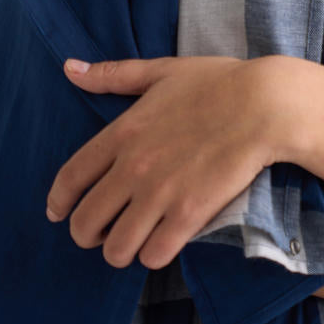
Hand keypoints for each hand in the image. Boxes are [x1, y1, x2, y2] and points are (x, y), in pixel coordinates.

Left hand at [45, 54, 274, 270]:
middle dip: (87, 234)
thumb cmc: (218, 83)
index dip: (58, 202)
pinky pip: (153, 254)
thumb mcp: (162, 72)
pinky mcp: (189, 214)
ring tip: (132, 243)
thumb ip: (114, 74)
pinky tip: (162, 243)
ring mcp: (160, 193)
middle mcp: (133, 167)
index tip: (57, 213)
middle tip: (101, 233)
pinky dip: (153, 254)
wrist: (266, 104)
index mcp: (123, 132)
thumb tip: (69, 68)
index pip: (70, 178)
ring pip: (115, 248)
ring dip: (120, 250)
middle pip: (85, 222)